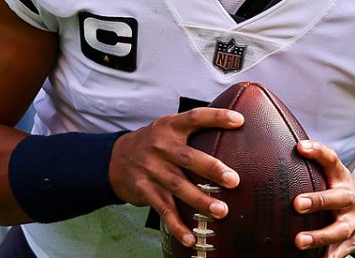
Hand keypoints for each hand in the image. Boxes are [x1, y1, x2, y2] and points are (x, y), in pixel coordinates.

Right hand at [108, 108, 242, 247]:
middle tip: (233, 180)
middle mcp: (161, 146)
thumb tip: (235, 128)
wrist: (115, 159)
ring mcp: (152, 169)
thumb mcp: (168, 128)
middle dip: (212, 169)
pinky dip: (177, 226)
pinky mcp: (145, 190)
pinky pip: (164, 209)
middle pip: (189, 157)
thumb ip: (193, 129)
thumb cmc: (154, 143)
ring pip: (178, 186)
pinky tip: (191, 238)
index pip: (195, 117)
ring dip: (200, 200)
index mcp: (170, 127)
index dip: (217, 117)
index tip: (239, 120)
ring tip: (221, 211)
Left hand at [293, 140, 354, 256]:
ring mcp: (351, 223)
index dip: (318, 152)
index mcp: (341, 179)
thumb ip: (311, 165)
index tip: (300, 147)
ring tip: (299, 241)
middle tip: (297, 204)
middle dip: (318, 201)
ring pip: (338, 231)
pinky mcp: (349, 244)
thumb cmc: (336, 192)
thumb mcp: (330, 176)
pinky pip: (338, 254)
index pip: (331, 160)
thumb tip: (276, 150)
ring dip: (319, 236)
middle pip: (337, 199)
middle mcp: (349, 200)